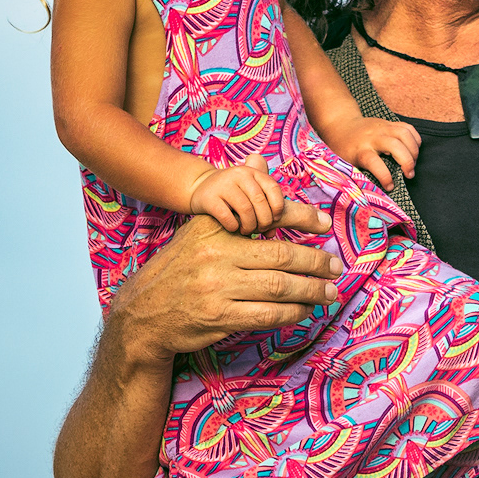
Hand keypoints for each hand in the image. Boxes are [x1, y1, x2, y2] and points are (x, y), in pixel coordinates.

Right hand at [105, 201, 342, 363]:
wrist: (143, 314)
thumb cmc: (180, 267)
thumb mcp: (200, 228)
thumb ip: (234, 198)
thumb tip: (258, 160)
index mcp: (214, 228)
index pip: (268, 218)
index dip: (303, 219)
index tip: (326, 225)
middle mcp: (216, 255)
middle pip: (282, 256)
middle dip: (315, 262)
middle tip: (336, 266)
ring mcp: (217, 288)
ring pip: (280, 287)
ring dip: (311, 290)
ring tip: (329, 292)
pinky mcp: (219, 317)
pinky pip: (268, 314)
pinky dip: (292, 312)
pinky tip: (304, 310)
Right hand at [188, 153, 288, 232]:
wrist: (200, 187)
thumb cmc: (231, 195)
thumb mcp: (248, 195)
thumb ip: (263, 210)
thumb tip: (271, 234)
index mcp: (253, 172)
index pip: (273, 187)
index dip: (277, 206)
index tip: (275, 219)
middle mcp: (239, 175)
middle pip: (259, 200)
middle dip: (264, 220)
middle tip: (260, 229)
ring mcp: (223, 185)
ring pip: (245, 209)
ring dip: (250, 225)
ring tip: (247, 230)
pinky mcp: (209, 198)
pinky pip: (227, 216)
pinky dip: (233, 226)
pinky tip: (234, 228)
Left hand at [337, 117, 421, 188]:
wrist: (342, 124)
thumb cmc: (344, 148)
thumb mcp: (345, 163)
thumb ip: (357, 174)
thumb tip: (370, 193)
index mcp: (360, 150)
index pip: (374, 162)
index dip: (384, 176)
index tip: (390, 186)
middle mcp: (372, 137)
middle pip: (395, 145)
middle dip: (407, 161)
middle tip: (409, 174)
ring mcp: (382, 127)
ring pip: (404, 134)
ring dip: (414, 150)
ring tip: (414, 162)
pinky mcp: (390, 123)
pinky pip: (408, 127)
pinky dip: (415, 139)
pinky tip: (414, 150)